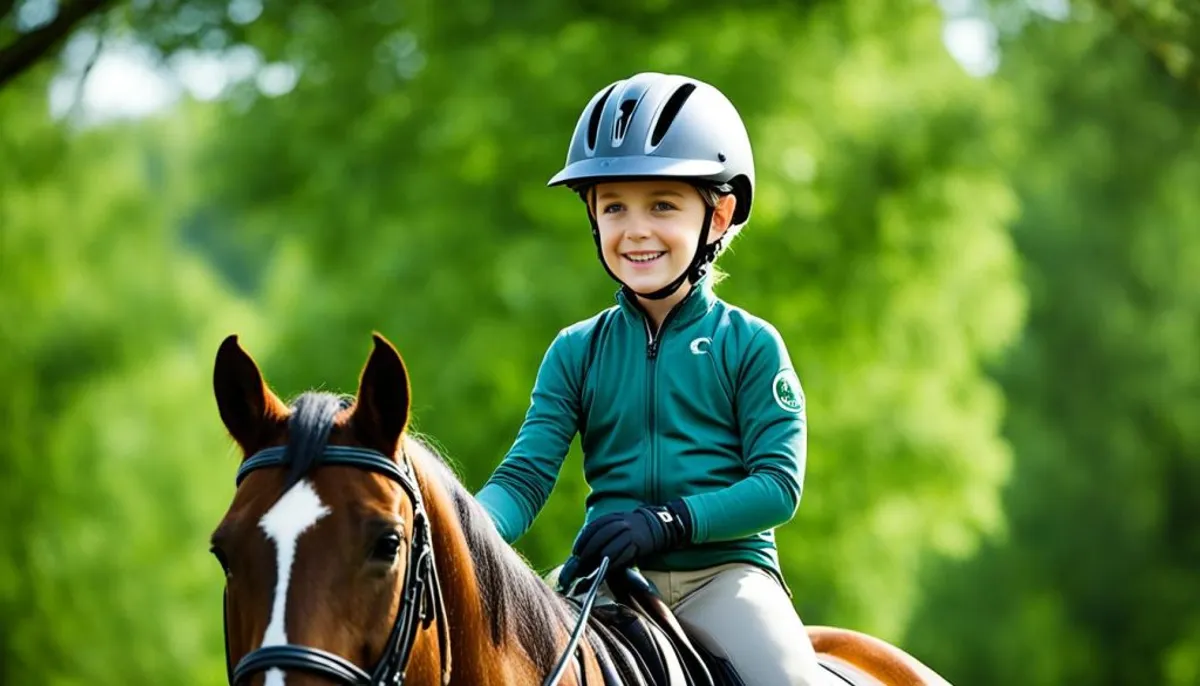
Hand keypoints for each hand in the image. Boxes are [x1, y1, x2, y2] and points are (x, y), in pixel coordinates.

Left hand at [572, 502, 691, 574]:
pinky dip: (613, 563)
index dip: (582, 541)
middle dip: (588, 551)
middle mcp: (620, 523)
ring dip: (599, 560)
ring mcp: (630, 533)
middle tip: (580, 563)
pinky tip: (607, 569)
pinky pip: (622, 556)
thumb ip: (602, 533)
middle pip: (599, 537)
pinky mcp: (638, 544)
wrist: (655, 526)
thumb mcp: (616, 523)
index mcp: (612, 517)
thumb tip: (583, 550)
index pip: (592, 527)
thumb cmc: (631, 529)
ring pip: (610, 547)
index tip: (575, 552)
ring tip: (591, 568)